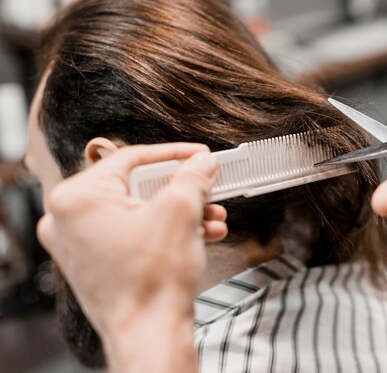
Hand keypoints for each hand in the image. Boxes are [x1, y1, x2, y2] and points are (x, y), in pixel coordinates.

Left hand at [37, 143, 226, 371]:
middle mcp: (68, 219)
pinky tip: (200, 234)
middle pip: (137, 187)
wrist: (149, 337)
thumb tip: (203, 163)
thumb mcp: (180, 212)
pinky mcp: (93, 262)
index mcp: (77, 198)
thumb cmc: (152, 281)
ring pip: (139, 211)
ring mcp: (78, 243)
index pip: (132, 159)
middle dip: (181, 191)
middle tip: (207, 187)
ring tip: (212, 218)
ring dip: (180, 213)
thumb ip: (193, 177)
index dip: (174, 154)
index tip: (200, 155)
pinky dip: (165, 232)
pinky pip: (133, 233)